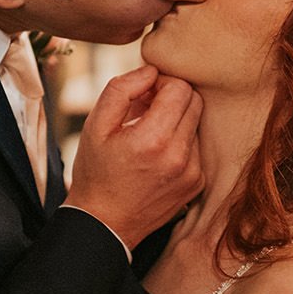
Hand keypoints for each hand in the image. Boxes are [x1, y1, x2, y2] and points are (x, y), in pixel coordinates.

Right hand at [62, 65, 202, 248]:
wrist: (105, 223)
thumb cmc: (96, 172)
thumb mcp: (94, 126)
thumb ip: (121, 90)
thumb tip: (150, 71)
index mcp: (152, 139)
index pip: (180, 88)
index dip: (161, 82)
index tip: (144, 93)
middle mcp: (179, 156)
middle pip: (194, 101)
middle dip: (171, 97)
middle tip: (145, 109)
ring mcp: (192, 172)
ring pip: (196, 122)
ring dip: (176, 120)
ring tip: (147, 134)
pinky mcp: (198, 182)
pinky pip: (196, 146)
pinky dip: (179, 142)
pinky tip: (156, 155)